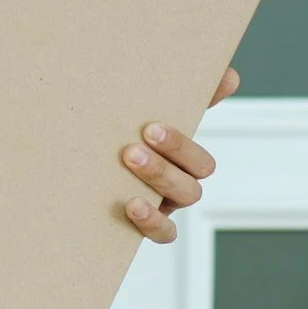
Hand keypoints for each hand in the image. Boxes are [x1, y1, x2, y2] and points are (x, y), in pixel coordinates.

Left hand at [119, 67, 237, 243]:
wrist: (79, 179)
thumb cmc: (118, 139)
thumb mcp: (141, 114)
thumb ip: (180, 94)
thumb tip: (228, 75)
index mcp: (181, 153)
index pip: (200, 143)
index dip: (188, 134)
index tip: (156, 123)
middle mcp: (180, 178)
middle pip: (197, 169)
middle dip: (174, 150)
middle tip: (141, 136)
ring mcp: (167, 203)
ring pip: (185, 196)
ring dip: (162, 176)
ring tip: (130, 158)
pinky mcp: (148, 226)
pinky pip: (165, 233)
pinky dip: (153, 222)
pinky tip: (133, 206)